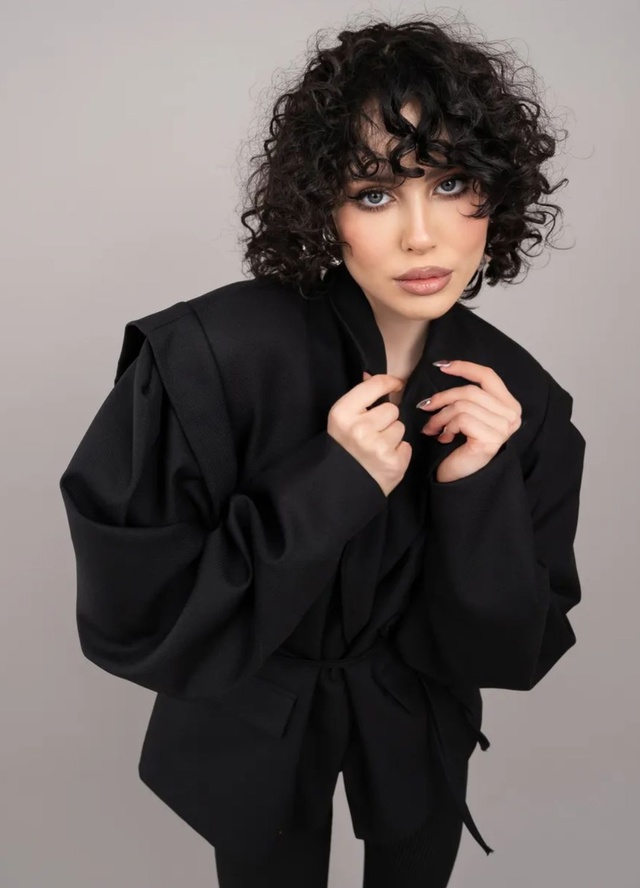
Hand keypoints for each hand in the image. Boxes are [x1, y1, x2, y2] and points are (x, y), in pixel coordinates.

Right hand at [326, 371, 412, 496]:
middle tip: (372, 433)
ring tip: (376, 448)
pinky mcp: (394, 463)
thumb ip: (358, 399)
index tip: (396, 384)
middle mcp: (360, 428)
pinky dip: (398, 452)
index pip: (375, 385)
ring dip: (392, 436)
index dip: (390, 382)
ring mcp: (378, 447)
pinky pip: (406, 445)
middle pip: (392, 409)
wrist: (341, 486)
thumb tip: (370, 375)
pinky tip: (383, 459)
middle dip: (386, 419)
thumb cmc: (343, 449)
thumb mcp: (341, 420)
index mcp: (343, 413)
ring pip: (400, 427)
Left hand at [418, 360, 521, 482]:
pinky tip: (444, 438)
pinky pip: (461, 419)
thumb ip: (467, 395)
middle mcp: (512, 415)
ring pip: (462, 405)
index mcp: (510, 405)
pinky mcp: (491, 438)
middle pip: (470, 390)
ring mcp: (504, 427)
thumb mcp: (467, 414)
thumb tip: (445, 367)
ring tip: (432, 428)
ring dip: (440, 416)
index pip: (488, 376)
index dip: (464, 367)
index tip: (441, 365)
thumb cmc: (461, 446)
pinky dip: (445, 427)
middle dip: (442, 398)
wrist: (460, 478)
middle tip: (425, 407)